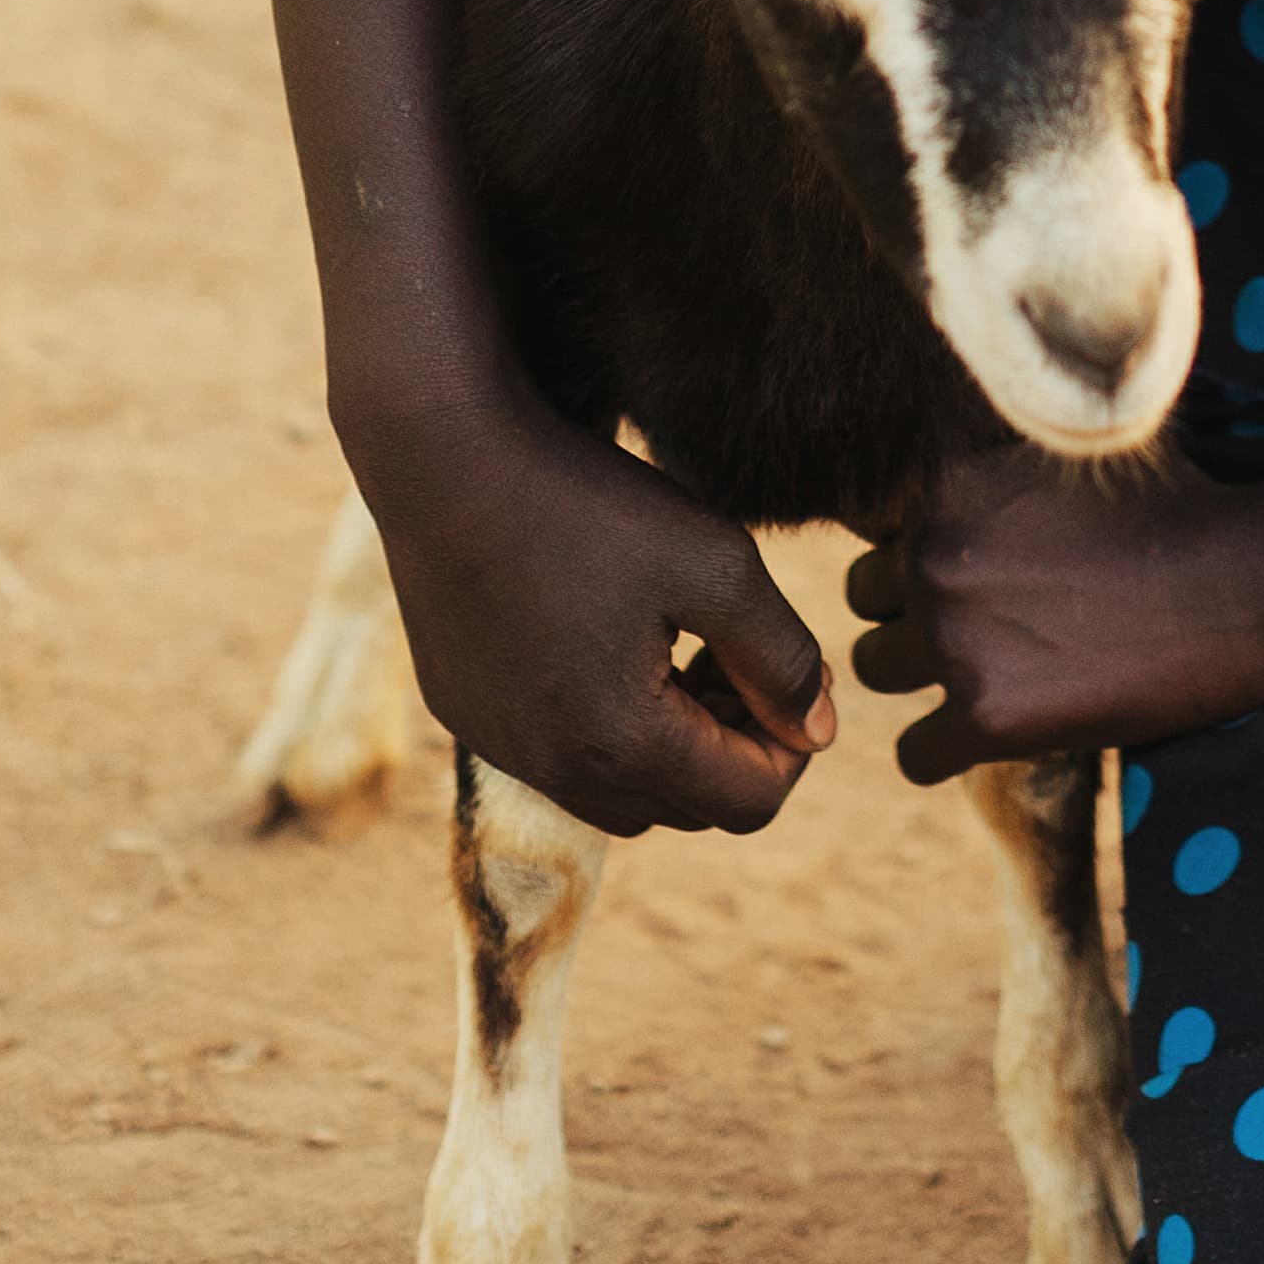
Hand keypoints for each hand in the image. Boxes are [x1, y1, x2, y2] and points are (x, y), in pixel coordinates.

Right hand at [362, 383, 836, 839]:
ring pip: (622, 792)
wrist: (442, 455)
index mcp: (622, 747)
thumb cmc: (588, 501)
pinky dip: (603, 722)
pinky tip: (609, 632)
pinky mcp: (465, 712)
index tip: (796, 665)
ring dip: (671, 742)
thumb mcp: (715, 563)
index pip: (750, 802)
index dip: (794, 739)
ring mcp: (500, 747)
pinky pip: (558, 755)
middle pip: (688, 807)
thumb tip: (821, 733)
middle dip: (735, 741)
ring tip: (684, 645)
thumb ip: (783, 656)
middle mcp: (554, 773)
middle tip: (739, 650)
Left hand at [845, 449, 1263, 780]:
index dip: (910, 540)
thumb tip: (945, 453)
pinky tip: (1001, 727)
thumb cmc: (1171, 506)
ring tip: (995, 668)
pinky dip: (946, 750)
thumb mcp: (1066, 448)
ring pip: (873, 669)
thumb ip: (989, 460)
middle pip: (864, 596)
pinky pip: (913, 754)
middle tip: (986, 617)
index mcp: (948, 482)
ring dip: (923, 675)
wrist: (1243, 585)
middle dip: (909, 607)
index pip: (868, 520)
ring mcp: (955, 641)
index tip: (966, 557)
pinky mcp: (986, 720)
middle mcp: (934, 556)